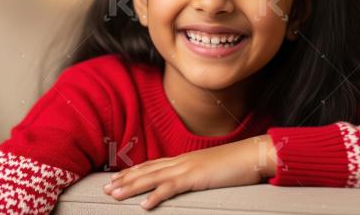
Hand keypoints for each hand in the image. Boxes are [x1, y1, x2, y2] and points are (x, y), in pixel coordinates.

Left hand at [102, 134, 277, 209]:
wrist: (254, 154)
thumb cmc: (236, 163)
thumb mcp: (211, 169)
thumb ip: (197, 174)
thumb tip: (189, 181)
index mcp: (185, 160)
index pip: (153, 165)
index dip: (133, 172)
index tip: (117, 178)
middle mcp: (181, 161)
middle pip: (147, 170)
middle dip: (125, 179)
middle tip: (105, 188)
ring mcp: (188, 168)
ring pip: (152, 178)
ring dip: (131, 186)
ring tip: (114, 194)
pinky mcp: (196, 177)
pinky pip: (172, 188)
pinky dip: (156, 196)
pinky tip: (144, 205)